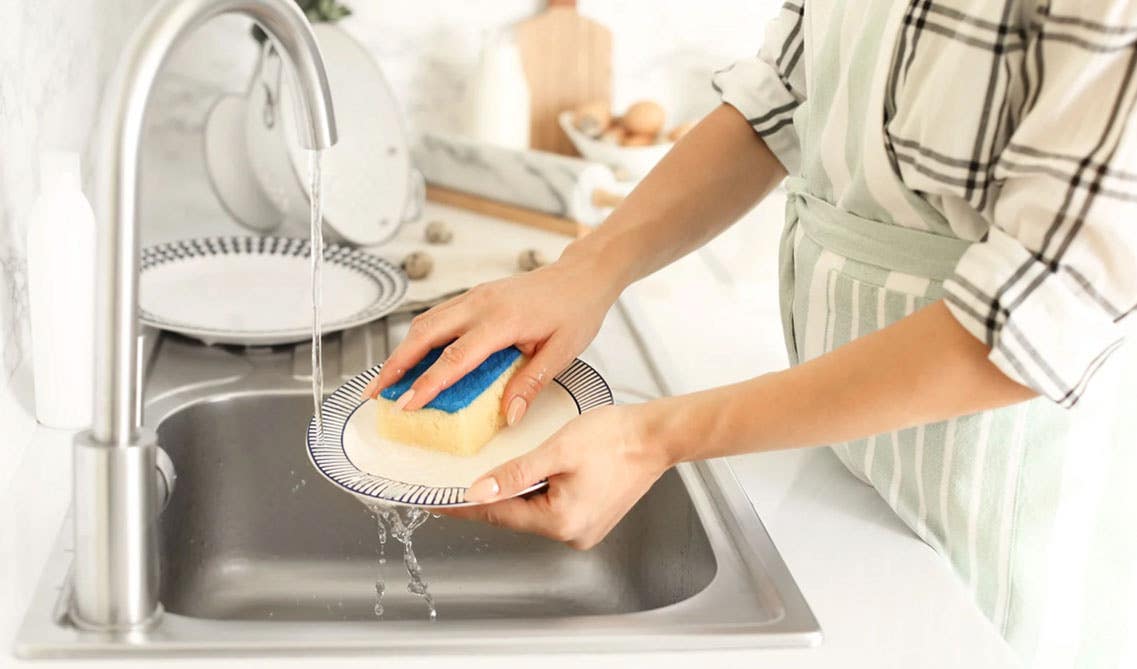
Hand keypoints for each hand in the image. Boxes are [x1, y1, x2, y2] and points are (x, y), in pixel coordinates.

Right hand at [362, 253, 621, 425]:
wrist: (581, 276)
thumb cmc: (575, 311)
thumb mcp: (562, 352)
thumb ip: (531, 383)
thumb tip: (509, 416)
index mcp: (502, 320)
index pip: (455, 358)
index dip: (427, 384)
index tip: (406, 405)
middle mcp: (480, 304)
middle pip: (424, 335)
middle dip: (394, 365)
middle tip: (375, 393)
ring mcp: (473, 297)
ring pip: (425, 323)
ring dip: (401, 351)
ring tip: (384, 380)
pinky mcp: (474, 297)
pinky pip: (437, 317)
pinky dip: (417, 339)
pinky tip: (411, 358)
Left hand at [438, 404, 672, 549]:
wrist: (656, 436)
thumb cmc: (616, 438)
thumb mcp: (556, 450)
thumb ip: (514, 474)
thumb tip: (476, 492)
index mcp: (561, 521)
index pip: (497, 514)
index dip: (462, 505)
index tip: (434, 500)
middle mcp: (572, 533)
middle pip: (513, 515)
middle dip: (487, 497)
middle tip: (455, 480)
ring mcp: (583, 528)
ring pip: (532, 511)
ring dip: (513, 492)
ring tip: (490, 473)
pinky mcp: (591, 517)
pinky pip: (551, 507)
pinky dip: (535, 493)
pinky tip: (529, 475)